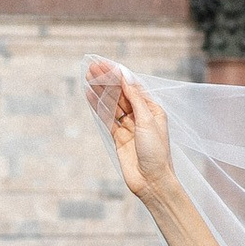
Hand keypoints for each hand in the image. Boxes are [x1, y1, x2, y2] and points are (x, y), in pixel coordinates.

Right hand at [87, 59, 176, 206]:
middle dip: (108, 80)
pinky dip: (98, 106)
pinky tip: (90, 95)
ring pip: (112, 104)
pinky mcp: (119, 137)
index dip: (119, 74)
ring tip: (88, 77)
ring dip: (101, 90)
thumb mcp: (148, 121)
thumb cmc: (156, 152)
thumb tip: (126, 77)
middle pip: (121, 93)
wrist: (152, 181)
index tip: (106, 64)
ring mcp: (129, 126)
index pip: (134, 86)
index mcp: (153, 109)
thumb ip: (136, 98)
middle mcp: (141, 116)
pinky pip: (107, 118)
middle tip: (92, 67)